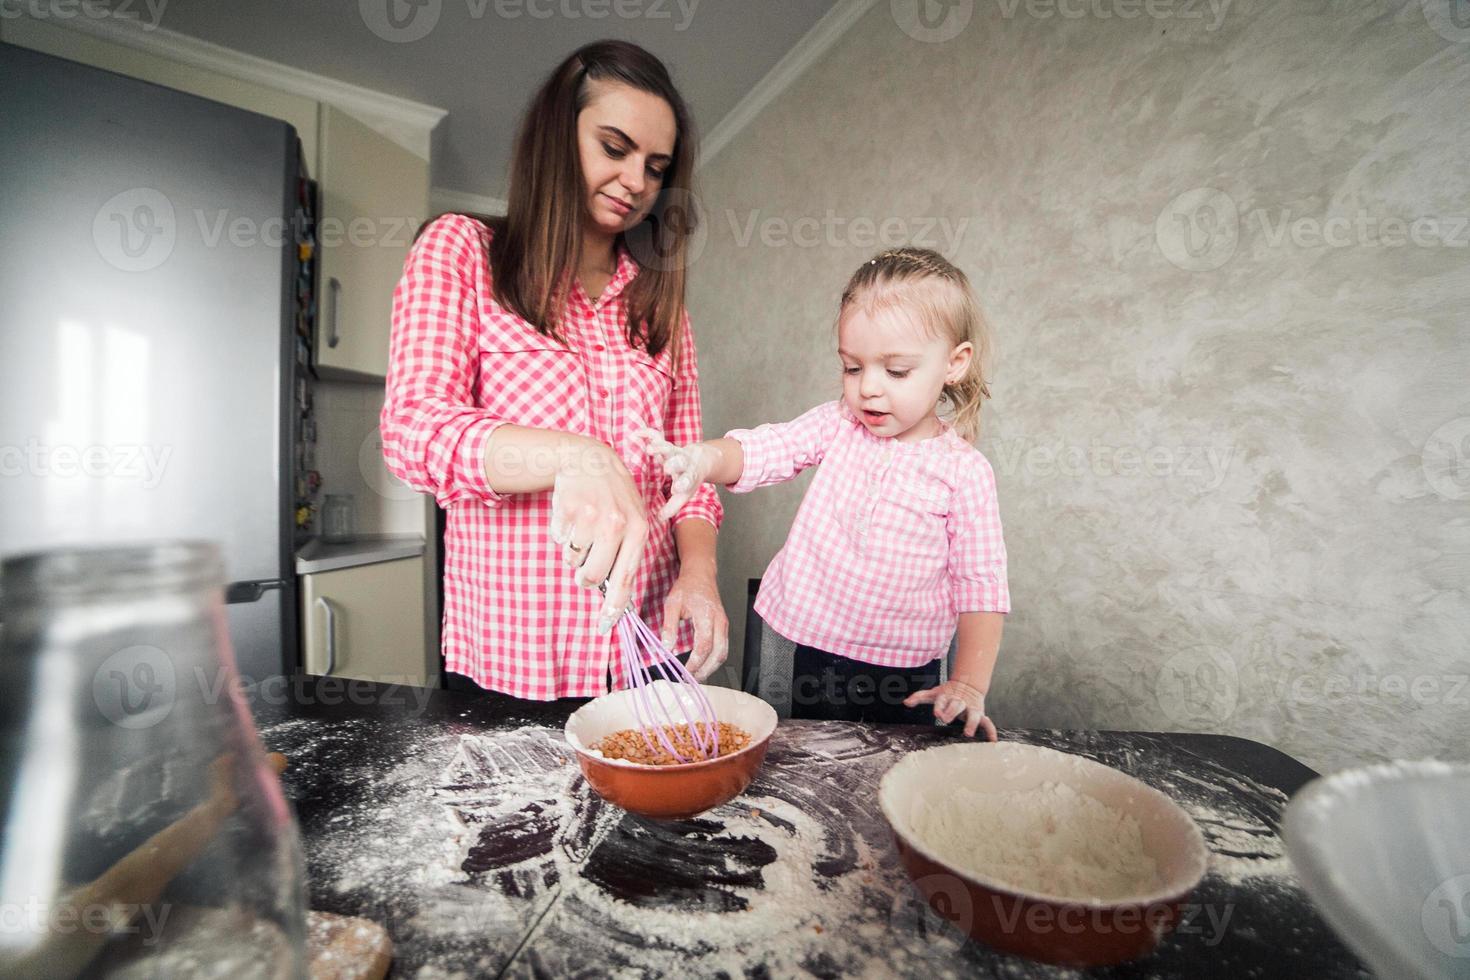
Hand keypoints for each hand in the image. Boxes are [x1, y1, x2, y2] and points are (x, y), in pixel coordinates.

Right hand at [548, 439, 648, 632]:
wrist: (591, 459)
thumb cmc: (615, 496)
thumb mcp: (634, 519)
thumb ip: (626, 555)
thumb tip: (613, 595)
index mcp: (638, 531)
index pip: (625, 580)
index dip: (613, 607)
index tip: (605, 626)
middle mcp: (616, 525)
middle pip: (592, 577)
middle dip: (586, 578)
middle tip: (586, 565)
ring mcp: (590, 518)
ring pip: (573, 560)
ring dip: (575, 552)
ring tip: (584, 529)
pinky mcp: (568, 511)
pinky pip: (559, 541)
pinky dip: (563, 534)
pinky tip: (574, 516)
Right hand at [633, 429, 720, 520]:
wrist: (700, 460)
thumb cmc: (689, 480)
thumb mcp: (685, 494)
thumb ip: (673, 507)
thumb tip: (659, 519)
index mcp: (689, 476)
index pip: (687, 481)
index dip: (683, 484)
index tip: (676, 488)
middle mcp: (683, 463)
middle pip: (680, 462)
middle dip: (674, 464)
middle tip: (668, 467)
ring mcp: (675, 451)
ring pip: (669, 447)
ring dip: (661, 447)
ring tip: (651, 449)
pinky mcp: (667, 444)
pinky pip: (656, 436)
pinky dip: (647, 433)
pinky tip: (635, 434)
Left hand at [659, 569, 728, 681]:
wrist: (701, 575)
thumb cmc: (687, 587)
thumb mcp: (672, 604)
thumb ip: (669, 626)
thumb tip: (665, 648)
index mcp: (707, 615)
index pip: (704, 645)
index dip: (696, 661)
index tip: (685, 671)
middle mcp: (720, 621)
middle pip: (719, 653)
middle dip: (706, 670)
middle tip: (691, 679)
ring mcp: (724, 624)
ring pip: (723, 652)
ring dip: (711, 667)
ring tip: (696, 675)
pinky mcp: (724, 626)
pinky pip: (723, 647)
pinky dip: (714, 659)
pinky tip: (703, 664)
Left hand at [904, 680, 997, 740]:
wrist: (968, 684)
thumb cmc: (948, 693)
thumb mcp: (933, 693)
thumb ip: (919, 697)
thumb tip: (906, 702)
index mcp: (948, 696)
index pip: (942, 700)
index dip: (939, 706)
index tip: (936, 713)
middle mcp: (960, 702)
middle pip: (957, 706)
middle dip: (952, 712)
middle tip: (946, 719)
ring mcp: (971, 708)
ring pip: (973, 714)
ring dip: (971, 723)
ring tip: (968, 733)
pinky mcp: (980, 714)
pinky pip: (987, 723)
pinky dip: (991, 731)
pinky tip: (992, 741)